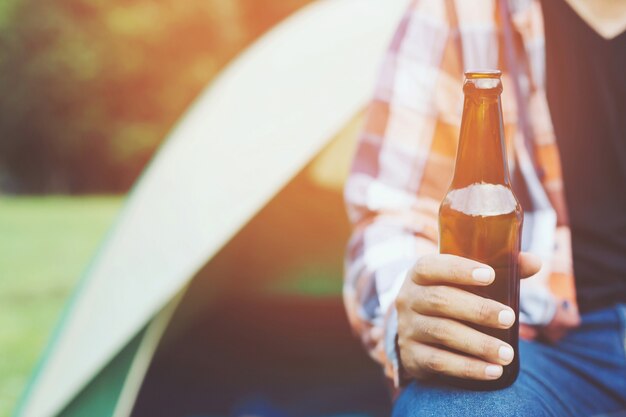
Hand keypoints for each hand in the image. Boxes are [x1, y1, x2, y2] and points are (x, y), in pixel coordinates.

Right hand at [395, 252, 540, 380]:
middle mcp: (408, 298)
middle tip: (510, 318)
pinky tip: (493, 370)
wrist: (417, 333)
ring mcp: (407, 328)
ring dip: (478, 343)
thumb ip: (500, 269)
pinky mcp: (411, 355)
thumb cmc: (451, 298)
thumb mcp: (465, 282)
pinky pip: (438, 361)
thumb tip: (534, 262)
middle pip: (440, 300)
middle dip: (477, 309)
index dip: (459, 269)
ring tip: (508, 353)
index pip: (431, 266)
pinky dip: (468, 367)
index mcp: (419, 274)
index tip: (490, 275)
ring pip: (441, 332)